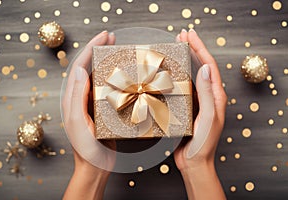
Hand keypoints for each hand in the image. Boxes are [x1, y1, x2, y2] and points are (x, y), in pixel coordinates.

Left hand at [62, 31, 115, 199]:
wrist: (95, 167)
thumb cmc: (87, 149)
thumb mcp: (79, 123)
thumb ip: (77, 98)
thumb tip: (80, 71)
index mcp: (72, 99)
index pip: (79, 67)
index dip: (90, 49)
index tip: (104, 37)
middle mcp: (80, 98)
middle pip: (87, 67)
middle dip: (97, 49)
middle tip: (111, 37)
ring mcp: (91, 103)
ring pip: (97, 75)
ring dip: (105, 60)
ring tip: (116, 49)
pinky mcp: (102, 109)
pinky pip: (107, 87)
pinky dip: (113, 76)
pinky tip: (122, 73)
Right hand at [174, 29, 226, 199]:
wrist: (194, 162)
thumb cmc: (204, 143)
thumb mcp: (209, 117)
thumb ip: (207, 93)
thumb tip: (204, 69)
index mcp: (216, 97)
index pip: (208, 66)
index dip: (200, 48)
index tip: (190, 35)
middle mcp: (208, 96)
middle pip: (201, 66)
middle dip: (193, 49)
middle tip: (182, 35)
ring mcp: (197, 101)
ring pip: (191, 75)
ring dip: (186, 59)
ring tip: (177, 47)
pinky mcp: (187, 107)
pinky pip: (183, 87)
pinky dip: (178, 75)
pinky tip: (170, 71)